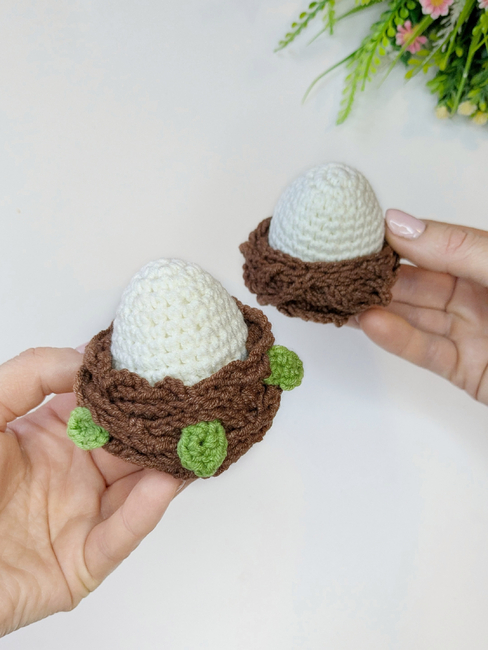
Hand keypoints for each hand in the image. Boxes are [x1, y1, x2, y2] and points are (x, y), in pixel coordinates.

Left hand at [0, 347, 182, 635]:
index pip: (108, 407)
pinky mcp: (80, 563)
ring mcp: (81, 516)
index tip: (165, 363)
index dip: (135, 387)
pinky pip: (118, 536)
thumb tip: (87, 357)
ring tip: (193, 438)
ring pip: (138, 489)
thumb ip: (32, 373)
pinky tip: (163, 483)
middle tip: (198, 400)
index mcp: (55, 436)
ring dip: (168, 465)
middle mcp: (76, 473)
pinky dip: (144, 511)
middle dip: (165, 424)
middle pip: (133, 445)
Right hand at [356, 209, 487, 404]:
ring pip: (418, 316)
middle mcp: (483, 294)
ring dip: (380, 307)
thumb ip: (459, 249)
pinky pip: (428, 351)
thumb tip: (398, 222)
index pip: (439, 244)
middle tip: (336, 266)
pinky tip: (370, 323)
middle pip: (422, 280)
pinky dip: (399, 339)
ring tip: (342, 296)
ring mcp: (474, 334)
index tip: (358, 231)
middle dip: (379, 274)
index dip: (400, 237)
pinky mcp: (468, 371)